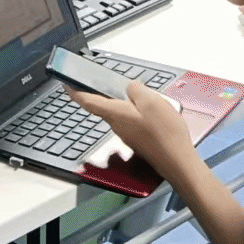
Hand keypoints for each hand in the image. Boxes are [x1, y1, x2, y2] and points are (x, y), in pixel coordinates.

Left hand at [68, 82, 196, 180]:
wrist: (177, 162)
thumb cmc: (165, 134)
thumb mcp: (151, 101)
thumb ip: (136, 90)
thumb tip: (129, 87)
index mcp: (116, 114)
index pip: (88, 101)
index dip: (75, 92)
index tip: (66, 84)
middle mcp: (118, 126)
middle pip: (105, 106)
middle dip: (106, 93)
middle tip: (110, 81)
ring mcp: (128, 135)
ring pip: (120, 113)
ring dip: (125, 103)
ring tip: (142, 94)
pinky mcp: (138, 140)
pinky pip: (132, 121)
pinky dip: (137, 112)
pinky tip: (151, 111)